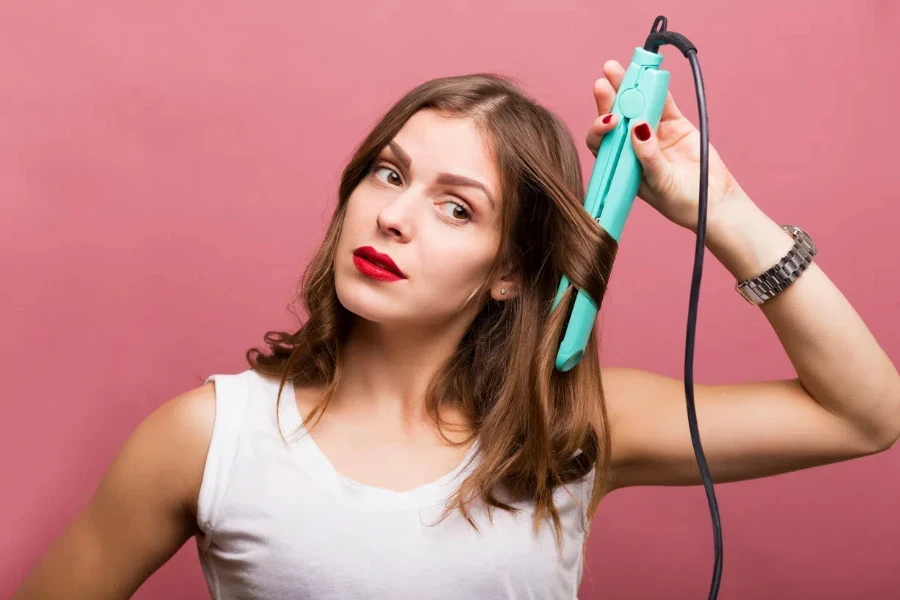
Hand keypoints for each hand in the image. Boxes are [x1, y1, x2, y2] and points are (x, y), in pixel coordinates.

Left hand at [585, 60, 744, 233]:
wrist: (714, 202)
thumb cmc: (681, 202)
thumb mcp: (661, 183)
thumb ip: (648, 157)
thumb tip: (637, 128)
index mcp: (620, 165)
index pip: (602, 142)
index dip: (600, 128)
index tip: (610, 120)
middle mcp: (631, 147)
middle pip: (615, 118)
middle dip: (609, 98)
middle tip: (605, 78)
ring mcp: (653, 133)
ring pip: (637, 106)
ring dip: (628, 87)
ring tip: (617, 68)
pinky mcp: (674, 125)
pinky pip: (663, 103)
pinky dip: (657, 89)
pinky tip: (650, 74)